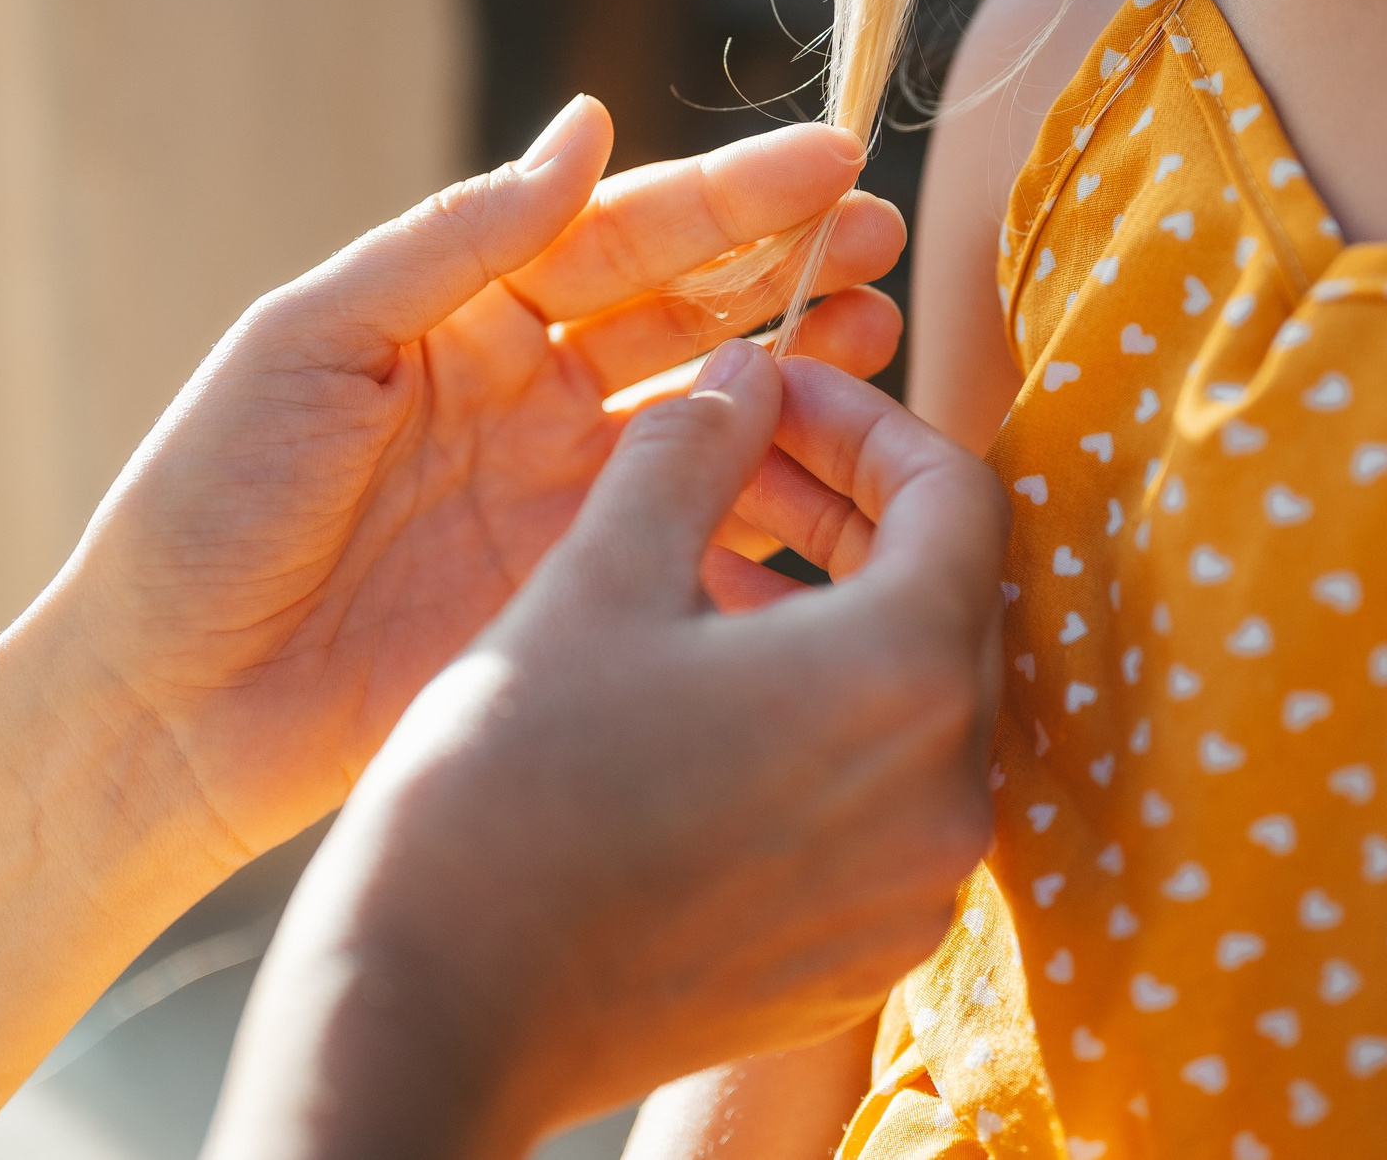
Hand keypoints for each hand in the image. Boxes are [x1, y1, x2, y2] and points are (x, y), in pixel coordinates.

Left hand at [53, 98, 907, 862]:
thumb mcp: (312, 342)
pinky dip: (774, 505)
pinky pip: (699, 535)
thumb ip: (457, 239)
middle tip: (886, 243)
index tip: (833, 163)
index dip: (730, 197)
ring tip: (885, 342)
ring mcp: (564, 494)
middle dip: (791, 270)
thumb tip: (586, 128)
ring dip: (803, 377)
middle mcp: (532, 390)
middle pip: (689, 312)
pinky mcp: (580, 593)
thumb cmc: (203, 505)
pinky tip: (839, 480)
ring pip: (714, 417)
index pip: (622, 233)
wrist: (162, 710)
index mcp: (465, 312)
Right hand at [205, 341, 1007, 1158]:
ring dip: (839, 612)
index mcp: (904, 679)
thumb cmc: (503, 789)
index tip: (778, 396)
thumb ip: (695, 449)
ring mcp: (913, 891)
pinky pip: (885, 801)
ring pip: (917, 701)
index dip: (868, 421)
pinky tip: (718, 687)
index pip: (956, 495)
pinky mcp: (863, 955)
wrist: (430, 1016)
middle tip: (750, 458)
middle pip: (949, 598)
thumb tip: (751, 370)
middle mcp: (948, 797)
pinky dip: (828, 722)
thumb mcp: (596, 577)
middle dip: (853, 509)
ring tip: (716, 563)